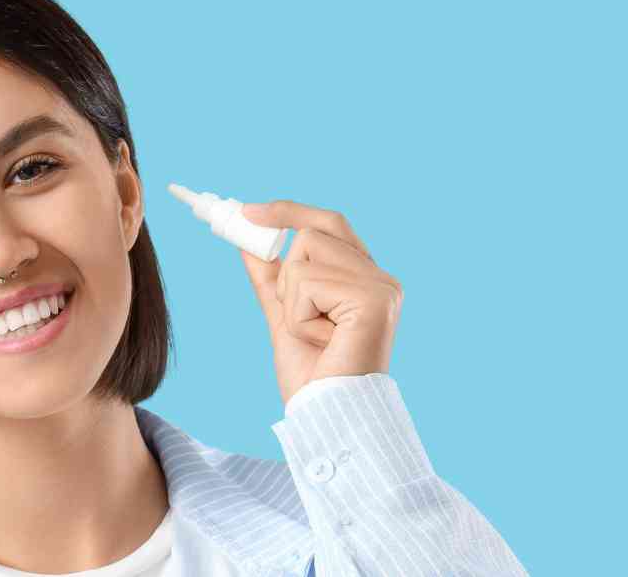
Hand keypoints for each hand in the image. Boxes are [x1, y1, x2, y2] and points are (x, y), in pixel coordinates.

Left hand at [238, 200, 403, 406]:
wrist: (328, 417)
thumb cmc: (314, 378)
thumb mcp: (284, 317)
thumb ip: (271, 280)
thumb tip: (249, 242)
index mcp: (364, 279)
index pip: (329, 224)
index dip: (288, 211)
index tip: (246, 211)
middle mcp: (380, 278)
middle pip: (311, 233)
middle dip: (284, 274)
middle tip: (288, 315)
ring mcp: (380, 287)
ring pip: (303, 256)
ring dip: (292, 302)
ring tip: (316, 337)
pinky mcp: (372, 300)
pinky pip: (306, 282)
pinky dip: (299, 317)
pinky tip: (323, 342)